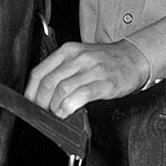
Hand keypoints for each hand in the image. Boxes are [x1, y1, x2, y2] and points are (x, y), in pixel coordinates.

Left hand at [25, 41, 150, 118]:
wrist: (135, 58)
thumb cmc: (106, 61)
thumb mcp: (79, 57)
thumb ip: (61, 71)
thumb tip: (41, 93)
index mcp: (67, 51)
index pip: (39, 72)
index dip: (30, 92)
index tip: (30, 104)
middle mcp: (77, 58)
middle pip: (48, 83)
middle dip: (40, 103)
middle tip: (42, 113)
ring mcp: (91, 69)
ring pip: (61, 90)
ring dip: (54, 107)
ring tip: (55, 115)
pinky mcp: (104, 82)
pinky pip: (80, 95)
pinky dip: (69, 107)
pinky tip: (67, 113)